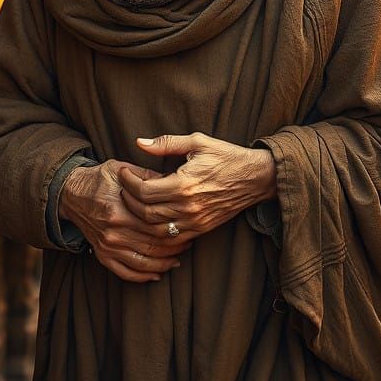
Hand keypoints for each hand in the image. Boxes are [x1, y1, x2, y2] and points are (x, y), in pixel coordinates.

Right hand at [59, 160, 189, 282]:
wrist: (70, 193)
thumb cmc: (99, 178)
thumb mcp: (122, 169)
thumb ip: (146, 176)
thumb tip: (172, 182)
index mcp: (119, 210)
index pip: (154, 225)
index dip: (174, 228)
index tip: (187, 226)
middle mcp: (113, 232)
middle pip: (152, 245)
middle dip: (173, 247)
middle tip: (189, 243)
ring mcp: (107, 245)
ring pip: (142, 263)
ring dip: (163, 264)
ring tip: (178, 259)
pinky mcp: (102, 254)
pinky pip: (125, 272)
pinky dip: (143, 276)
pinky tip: (157, 274)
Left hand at [117, 134, 276, 242]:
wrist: (256, 177)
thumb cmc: (226, 156)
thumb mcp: (197, 142)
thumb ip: (166, 143)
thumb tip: (139, 142)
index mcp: (184, 183)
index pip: (144, 190)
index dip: (128, 182)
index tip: (124, 172)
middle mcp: (188, 206)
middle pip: (145, 212)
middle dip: (128, 200)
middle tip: (124, 187)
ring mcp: (195, 220)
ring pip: (155, 229)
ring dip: (139, 218)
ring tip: (134, 202)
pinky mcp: (201, 228)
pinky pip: (171, 238)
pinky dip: (156, 232)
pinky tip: (151, 219)